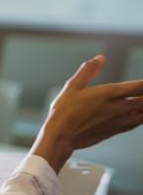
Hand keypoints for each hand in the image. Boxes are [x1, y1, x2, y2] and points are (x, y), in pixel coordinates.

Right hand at [32, 55, 142, 171]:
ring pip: (142, 115)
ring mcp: (116, 121)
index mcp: (107, 94)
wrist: (61, 136)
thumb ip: (87, 71)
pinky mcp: (113, 131)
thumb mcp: (72, 86)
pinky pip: (134, 124)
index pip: (137, 87)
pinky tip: (139, 117)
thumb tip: (99, 58)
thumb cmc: (64, 111)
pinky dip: (140, 119)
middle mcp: (116, 108)